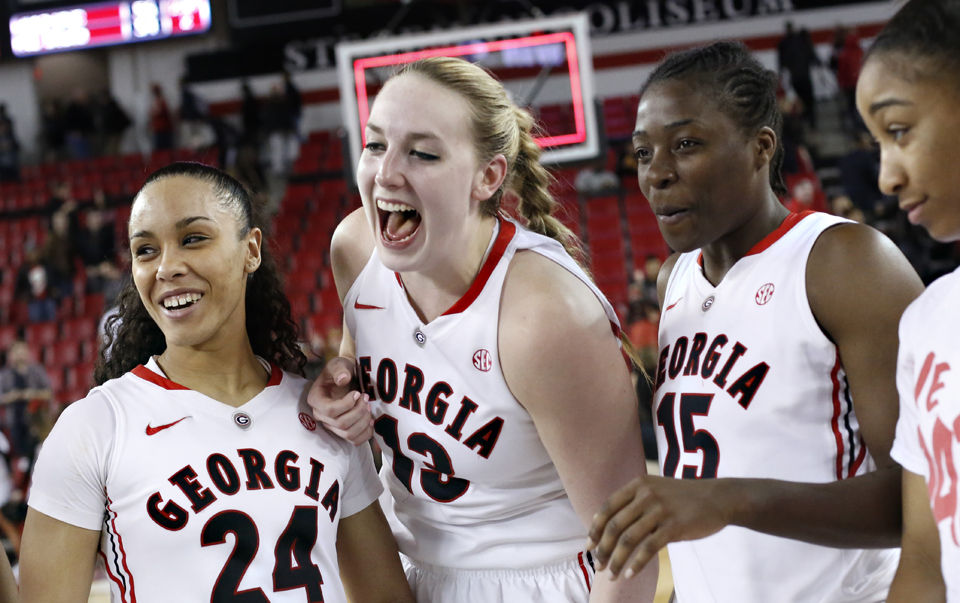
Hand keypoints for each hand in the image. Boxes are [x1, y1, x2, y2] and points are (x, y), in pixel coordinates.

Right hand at [307, 356, 373, 444]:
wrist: (347, 378)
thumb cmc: (341, 370)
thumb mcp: (338, 364)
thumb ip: (339, 369)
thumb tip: (343, 379)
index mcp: (315, 399)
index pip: (329, 410)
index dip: (346, 404)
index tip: (357, 393)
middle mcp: (320, 415)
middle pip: (340, 424)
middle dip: (358, 411)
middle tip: (366, 398)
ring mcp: (331, 426)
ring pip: (348, 434)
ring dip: (363, 421)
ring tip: (369, 407)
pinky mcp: (342, 432)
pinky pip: (354, 441)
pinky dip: (366, 433)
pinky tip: (371, 420)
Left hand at [586, 474, 733, 578]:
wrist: (718, 498)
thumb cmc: (683, 498)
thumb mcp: (656, 490)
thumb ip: (634, 503)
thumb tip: (609, 528)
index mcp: (638, 484)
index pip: (607, 507)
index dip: (595, 529)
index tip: (589, 546)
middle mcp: (646, 494)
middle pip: (614, 525)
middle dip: (603, 549)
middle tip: (598, 565)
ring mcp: (660, 510)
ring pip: (628, 539)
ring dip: (616, 560)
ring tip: (611, 575)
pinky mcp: (674, 526)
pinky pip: (648, 548)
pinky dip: (635, 564)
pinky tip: (629, 574)